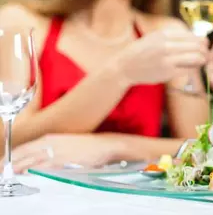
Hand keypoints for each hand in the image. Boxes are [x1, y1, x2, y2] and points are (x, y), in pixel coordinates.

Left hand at [1, 134, 117, 173]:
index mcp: (50, 138)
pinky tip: (28, 174)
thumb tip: (38, 160)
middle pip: (24, 154)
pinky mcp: (63, 161)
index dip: (12, 156)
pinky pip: (44, 167)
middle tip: (3, 170)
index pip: (25, 147)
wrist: (103, 145)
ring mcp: (56, 152)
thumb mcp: (66, 143)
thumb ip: (51, 150)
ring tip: (11, 174)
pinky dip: (34, 171)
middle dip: (11, 163)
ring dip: (19, 168)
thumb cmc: (87, 145)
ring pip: (31, 161)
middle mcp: (50, 144)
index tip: (5, 162)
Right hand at [115, 29, 208, 85]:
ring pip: (195, 57)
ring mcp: (167, 59)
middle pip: (195, 45)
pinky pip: (188, 69)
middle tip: (207, 52)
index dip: (201, 39)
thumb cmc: (140, 52)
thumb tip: (193, 37)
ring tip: (203, 59)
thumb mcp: (154, 37)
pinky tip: (194, 67)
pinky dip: (194, 68)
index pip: (190, 35)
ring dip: (202, 58)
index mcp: (163, 34)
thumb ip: (171, 36)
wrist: (125, 66)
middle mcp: (166, 45)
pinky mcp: (168, 72)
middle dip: (204, 49)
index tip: (205, 42)